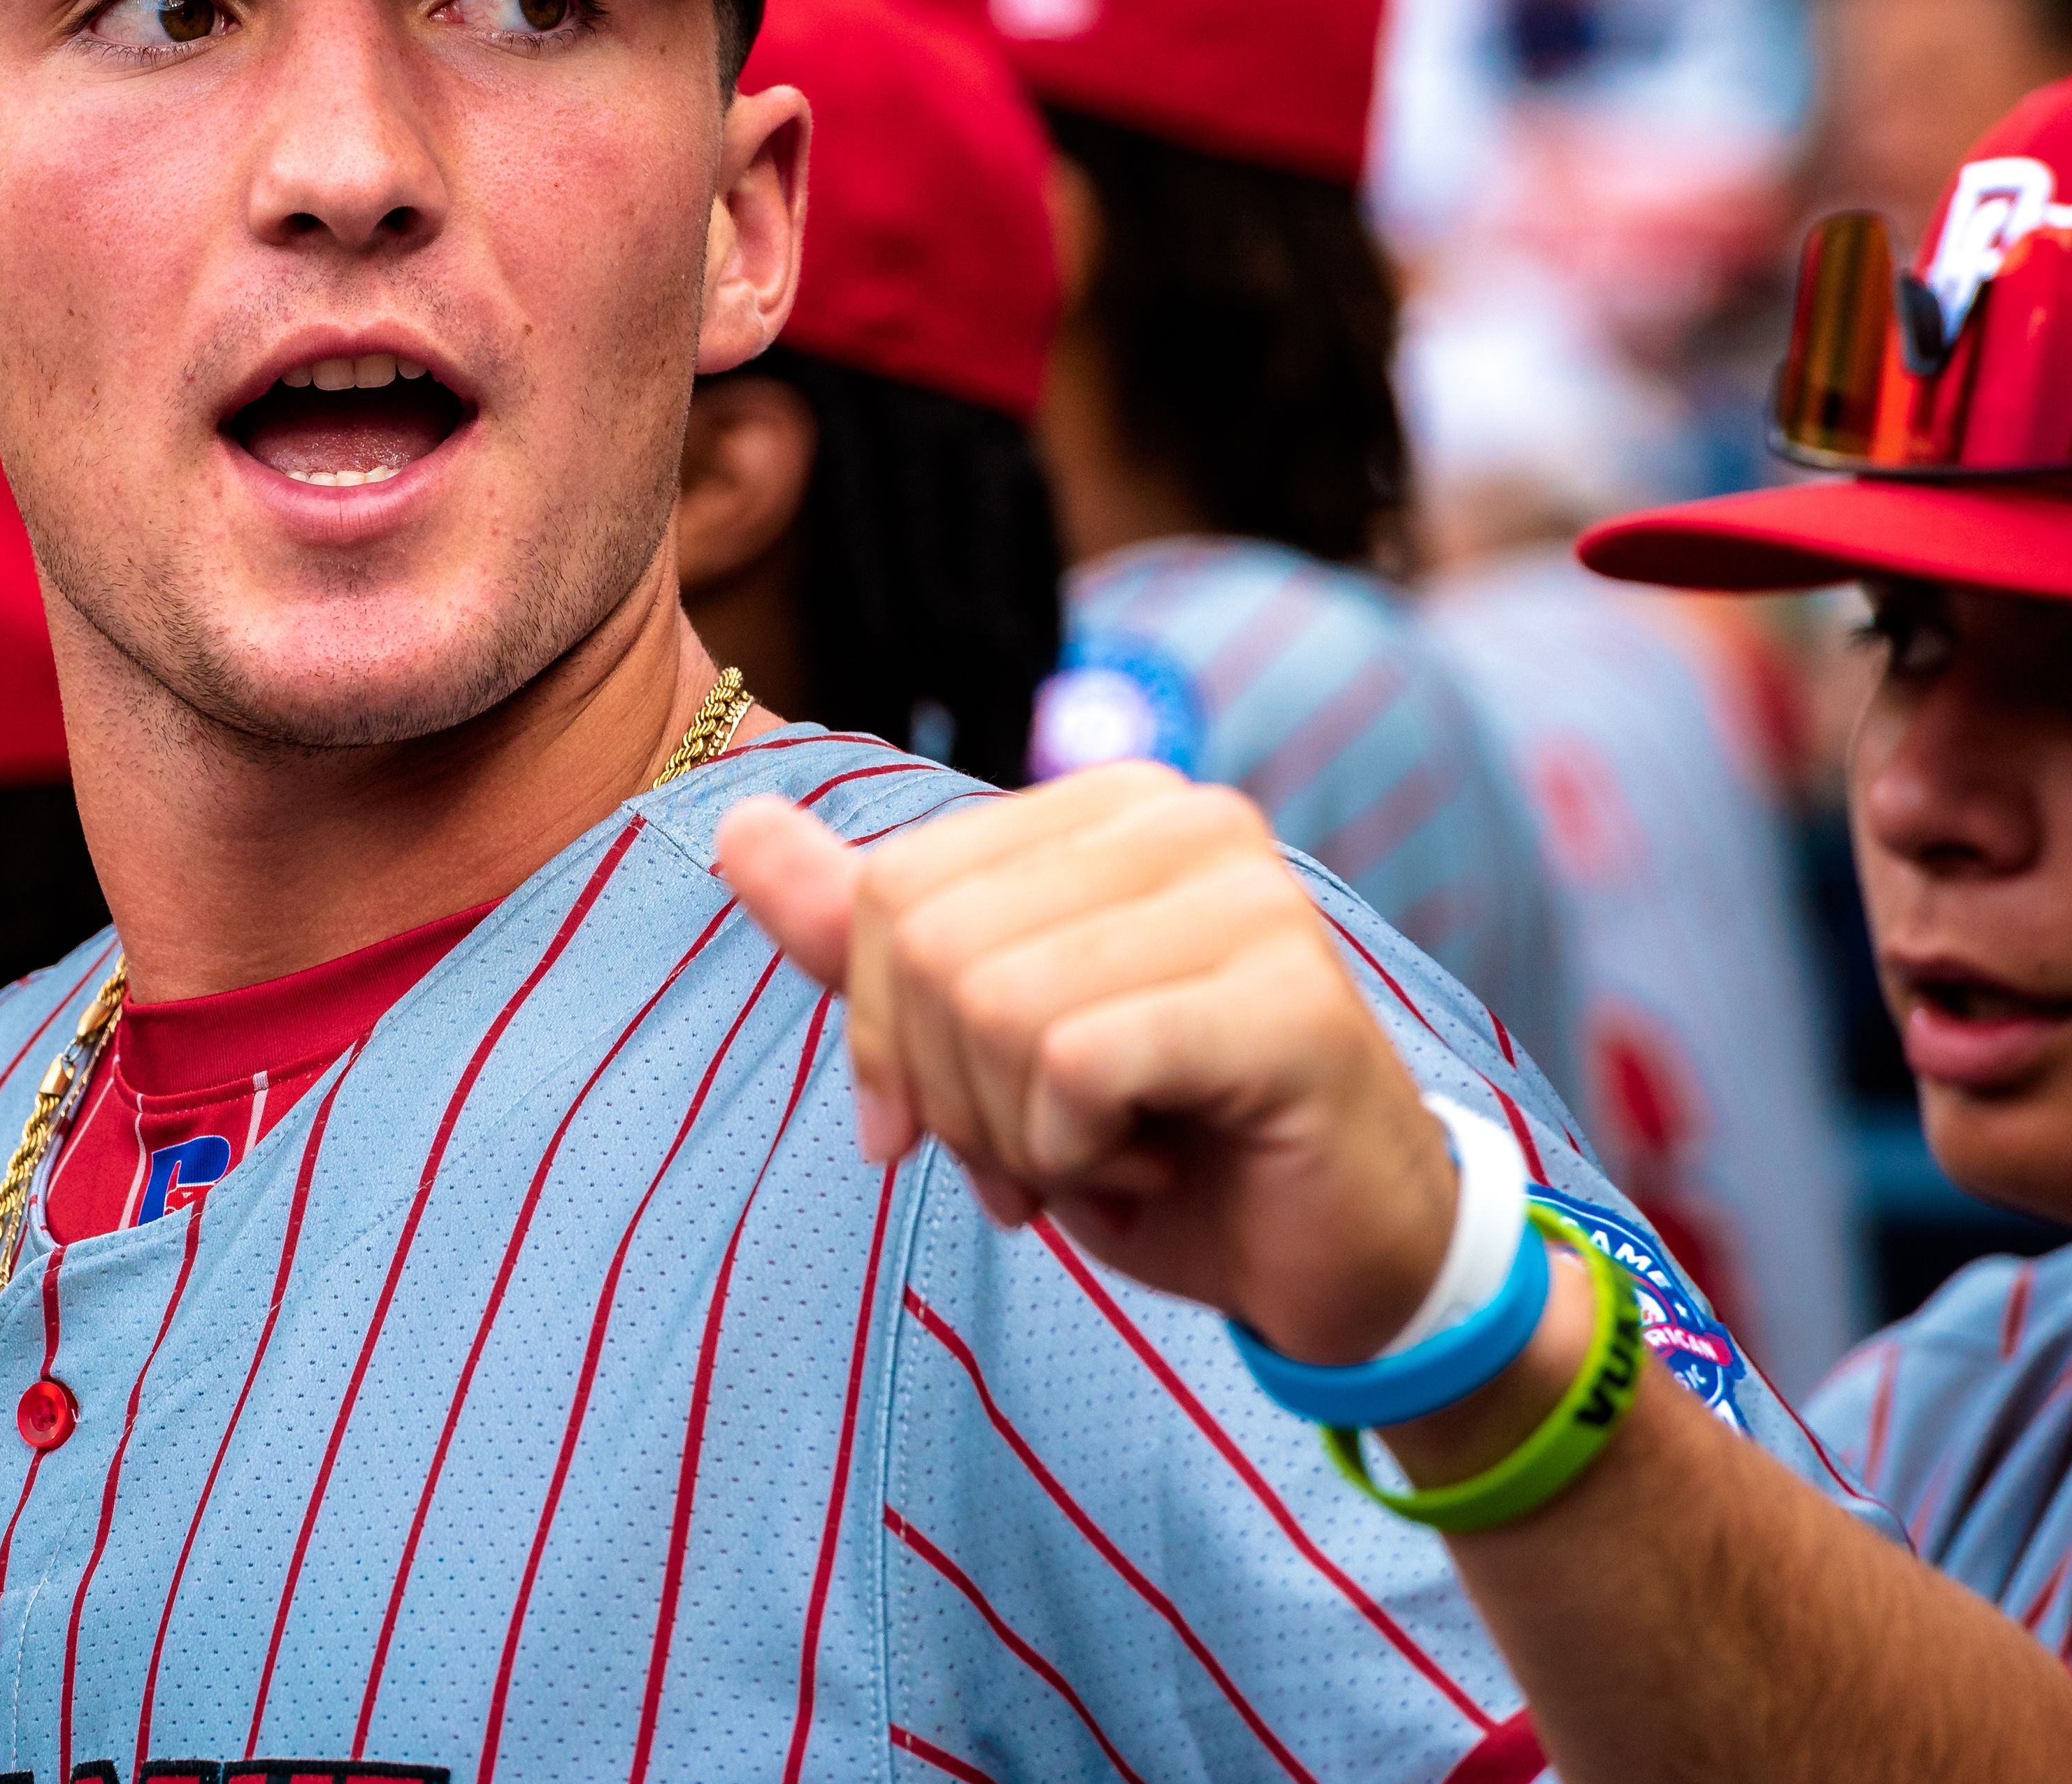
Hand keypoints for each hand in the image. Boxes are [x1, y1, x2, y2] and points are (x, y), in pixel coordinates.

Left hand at [717, 765, 1455, 1366]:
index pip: (890, 890)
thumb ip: (865, 936)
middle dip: (955, 1095)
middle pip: (929, 947)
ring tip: (1109, 1154)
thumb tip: (734, 824)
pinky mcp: (1287, 997)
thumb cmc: (1164, 1145)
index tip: (959, 1123)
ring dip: (1021, 1133)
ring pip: (993, 1006)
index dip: (885, 1037)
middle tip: (1046, 1152)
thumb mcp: (983, 1043)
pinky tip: (1157, 1164)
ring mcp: (1248, 897)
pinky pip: (1073, 1064)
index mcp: (1107, 806)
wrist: (1337, 1265)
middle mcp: (1185, 818)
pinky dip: (1081, 1153)